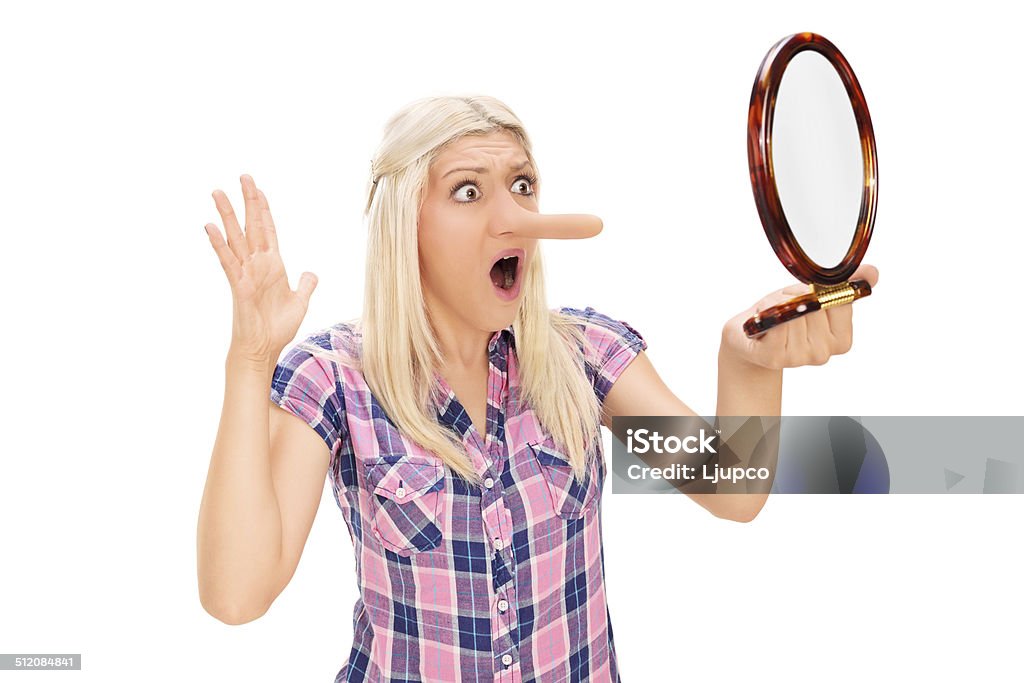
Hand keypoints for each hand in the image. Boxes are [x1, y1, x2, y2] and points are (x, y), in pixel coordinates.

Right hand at [204, 174, 317, 364]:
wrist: (264, 349)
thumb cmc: (277, 328)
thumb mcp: (300, 302)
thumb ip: (306, 285)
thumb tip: (311, 273)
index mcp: (273, 265)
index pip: (268, 231)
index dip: (264, 210)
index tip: (258, 189)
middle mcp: (257, 264)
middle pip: (252, 226)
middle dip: (249, 201)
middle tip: (244, 176)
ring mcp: (246, 273)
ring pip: (235, 237)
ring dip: (227, 215)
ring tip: (217, 192)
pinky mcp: (239, 285)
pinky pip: (228, 261)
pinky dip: (219, 244)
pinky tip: (210, 227)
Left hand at [721, 264, 879, 369]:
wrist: (749, 339)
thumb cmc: (785, 315)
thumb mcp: (815, 296)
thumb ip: (846, 285)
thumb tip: (872, 272)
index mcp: (841, 340)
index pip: (840, 301)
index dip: (821, 291)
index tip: (809, 295)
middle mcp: (823, 353)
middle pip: (816, 307)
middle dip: (798, 297)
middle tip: (787, 305)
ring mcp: (799, 358)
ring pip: (795, 314)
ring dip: (780, 304)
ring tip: (774, 314)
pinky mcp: (775, 358)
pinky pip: (777, 325)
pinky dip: (768, 314)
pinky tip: (765, 320)